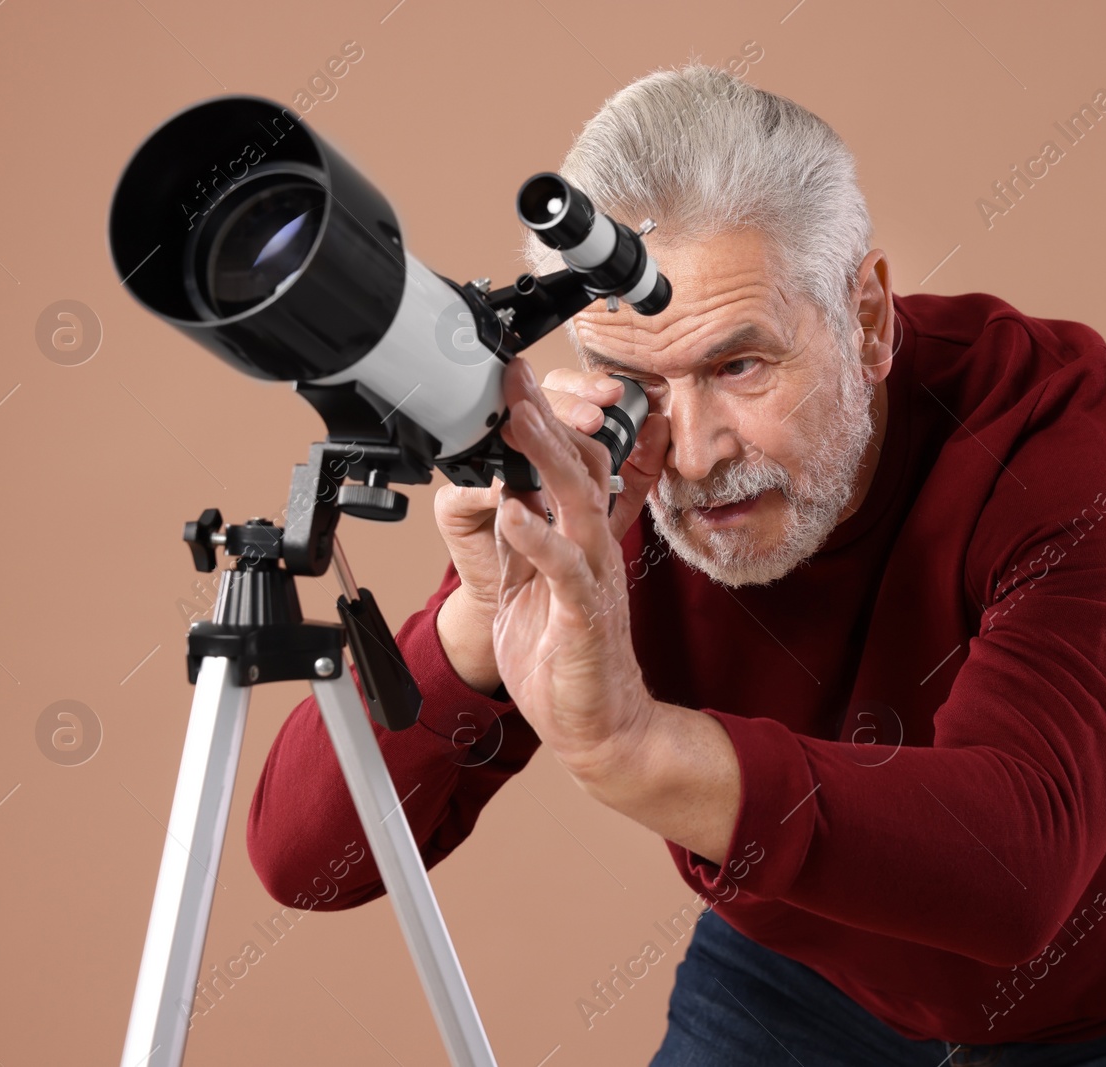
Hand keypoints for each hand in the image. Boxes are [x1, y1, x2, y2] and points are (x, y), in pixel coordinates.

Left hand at [433, 359, 653, 689]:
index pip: (571, 465)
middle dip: (545, 418)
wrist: (601, 727)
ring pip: (577, 503)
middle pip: (579, 466)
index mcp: (579, 541)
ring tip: (518, 421)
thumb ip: (519, 543)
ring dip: (546, 458)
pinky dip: (538, 538)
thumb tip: (504, 496)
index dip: (545, 423)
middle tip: (515, 378)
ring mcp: (594, 578)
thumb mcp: (529, 590)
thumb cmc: (566, 662)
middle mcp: (593, 550)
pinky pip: (565, 568)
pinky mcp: (586, 615)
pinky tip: (514, 513)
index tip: (514, 386)